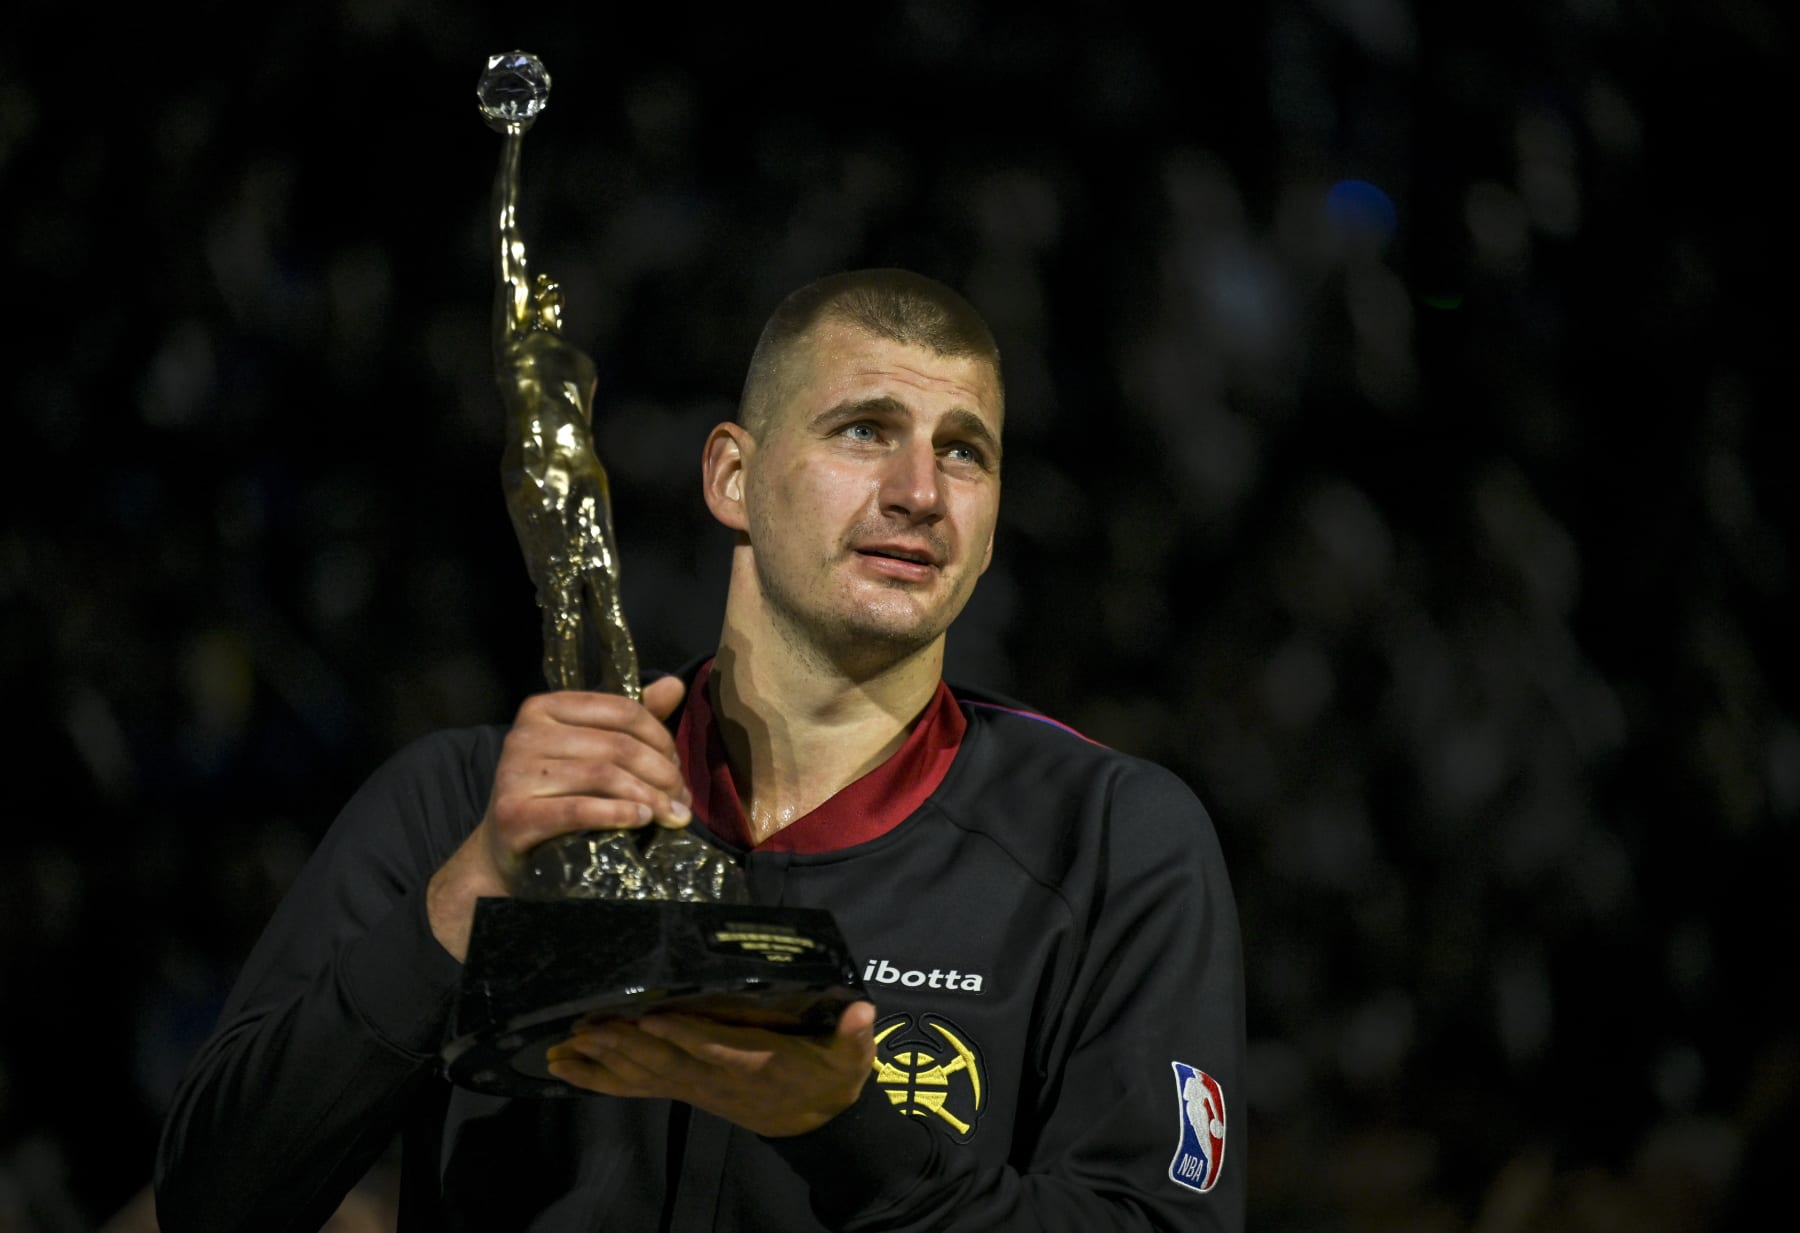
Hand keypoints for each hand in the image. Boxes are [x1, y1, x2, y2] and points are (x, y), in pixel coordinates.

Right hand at [426, 676, 690, 960]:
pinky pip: (579, 810)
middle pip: (617, 745)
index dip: (661, 738)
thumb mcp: (591, 751)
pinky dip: (619, 814)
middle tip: (682, 799)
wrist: (504, 851)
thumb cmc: (556, 795)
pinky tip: (642, 820)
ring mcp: (514, 774)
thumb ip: (630, 720)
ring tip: (672, 815)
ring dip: (649, 797)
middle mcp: (524, 734)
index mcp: (544, 708)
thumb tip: (674, 685)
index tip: (678, 766)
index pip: (622, 710)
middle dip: (662, 773)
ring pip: (603, 776)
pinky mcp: (513, 814)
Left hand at [544, 1001, 878, 1137]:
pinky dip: (599, 1078)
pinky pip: (636, 1085)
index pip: (715, 1049)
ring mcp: (696, 1087)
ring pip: (644, 1074)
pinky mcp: (684, 1088)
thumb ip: (854, 1036)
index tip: (653, 1018)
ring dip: (603, 1061)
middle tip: (585, 1026)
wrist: (815, 1124)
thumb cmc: (829, 1079)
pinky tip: (565, 1069)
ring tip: (564, 1047)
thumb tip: (863, 1011)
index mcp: (757, 1064)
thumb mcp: (852, 1060)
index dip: (684, 1036)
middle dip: (624, 1046)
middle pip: (666, 1062)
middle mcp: (718, 1079)